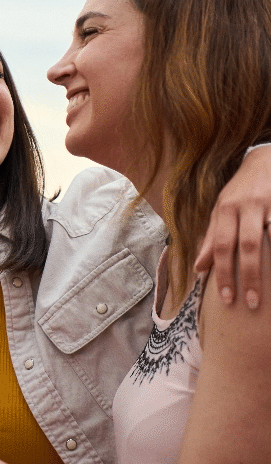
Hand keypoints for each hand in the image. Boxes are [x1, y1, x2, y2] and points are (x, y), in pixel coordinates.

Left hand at [195, 145, 270, 308]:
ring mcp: (265, 205)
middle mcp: (243, 206)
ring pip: (264, 240)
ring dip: (263, 268)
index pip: (220, 245)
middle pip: (243, 246)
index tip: (226, 298)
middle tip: (248, 302)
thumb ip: (211, 238)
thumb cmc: (240, 192)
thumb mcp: (221, 211)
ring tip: (264, 293)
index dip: (222, 272)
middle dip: (245, 276)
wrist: (263, 161)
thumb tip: (198, 268)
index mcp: (224, 210)